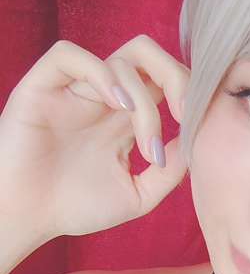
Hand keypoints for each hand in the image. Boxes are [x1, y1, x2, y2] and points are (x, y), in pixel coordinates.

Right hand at [0, 35, 189, 237]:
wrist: (28, 218)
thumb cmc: (75, 207)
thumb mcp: (138, 195)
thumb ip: (169, 173)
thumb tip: (196, 145)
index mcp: (126, 118)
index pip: (165, 82)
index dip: (189, 94)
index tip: (198, 127)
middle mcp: (104, 98)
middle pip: (148, 55)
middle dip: (177, 78)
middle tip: (186, 114)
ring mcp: (75, 90)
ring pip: (121, 60)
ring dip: (144, 102)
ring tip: (145, 146)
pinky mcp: (43, 87)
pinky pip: (70, 55)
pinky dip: (99, 72)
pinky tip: (115, 106)